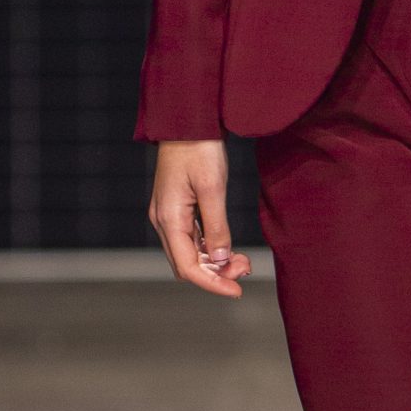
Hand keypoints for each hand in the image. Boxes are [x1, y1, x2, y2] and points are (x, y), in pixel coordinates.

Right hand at [149, 140, 253, 298]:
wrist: (188, 120)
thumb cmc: (199, 149)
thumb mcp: (213, 188)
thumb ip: (216, 226)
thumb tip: (219, 258)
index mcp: (169, 218)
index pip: (188, 267)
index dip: (213, 283)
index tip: (237, 290)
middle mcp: (163, 220)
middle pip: (187, 264)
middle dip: (216, 273)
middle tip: (246, 269)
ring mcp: (168, 214)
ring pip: (190, 253)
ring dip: (215, 261)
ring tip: (243, 260)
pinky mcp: (176, 208)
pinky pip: (191, 238)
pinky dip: (209, 247)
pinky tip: (228, 247)